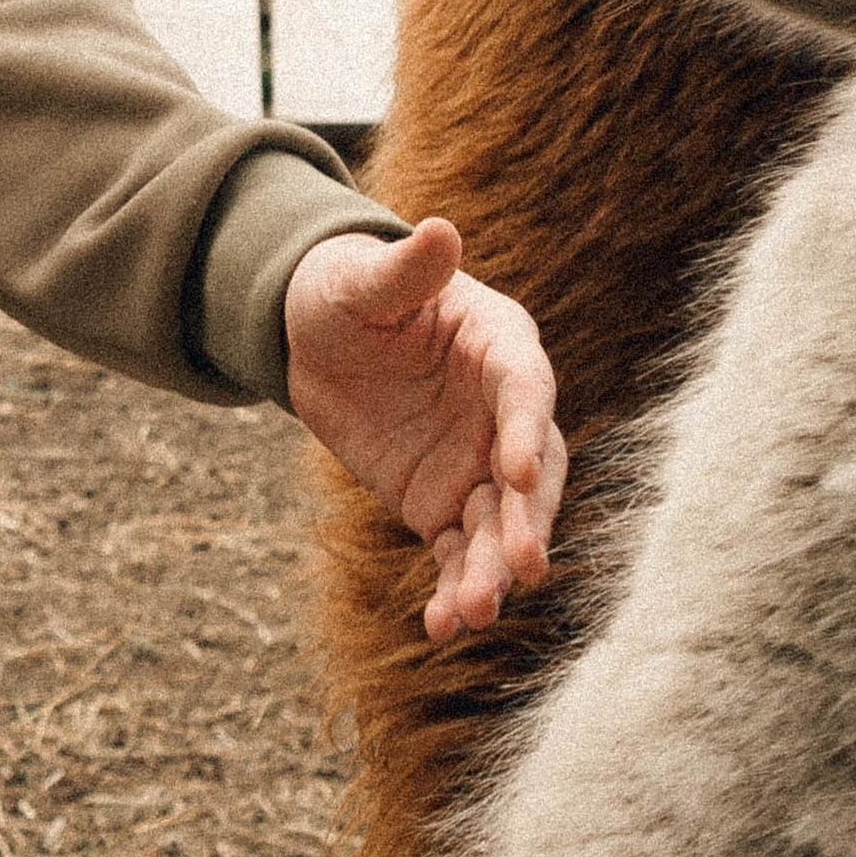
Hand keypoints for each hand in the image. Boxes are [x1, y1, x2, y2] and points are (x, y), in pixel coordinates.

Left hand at [283, 218, 566, 644]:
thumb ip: (405, 268)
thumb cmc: (349, 290)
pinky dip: (455, 588)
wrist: (320, 337)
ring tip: (474, 612)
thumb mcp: (364, 279)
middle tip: (524, 566)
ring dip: (494, 571)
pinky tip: (441, 626)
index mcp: (499, 346)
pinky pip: (459, 553)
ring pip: (500, 526)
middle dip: (529, 521)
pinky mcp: (445, 504)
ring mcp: (479, 465)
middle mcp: (504, 413)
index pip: (526, 389)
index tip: (519, 473)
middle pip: (535, 473)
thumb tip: (440, 230)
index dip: (528, 428)